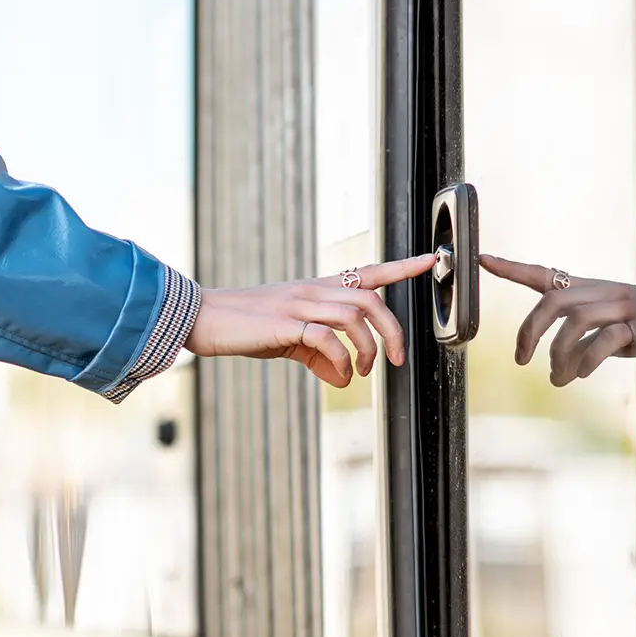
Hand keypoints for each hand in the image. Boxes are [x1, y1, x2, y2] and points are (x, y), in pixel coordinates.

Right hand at [184, 254, 437, 386]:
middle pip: (372, 299)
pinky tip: (339, 376)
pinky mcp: (285, 323)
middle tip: (395, 361)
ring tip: (364, 372)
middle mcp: (313, 290)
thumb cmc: (247, 326)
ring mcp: (300, 304)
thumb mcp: (289, 339)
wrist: (204, 318)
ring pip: (355, 314)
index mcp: (317, 288)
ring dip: (368, 348)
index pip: (368, 272)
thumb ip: (319, 354)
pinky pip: (327, 338)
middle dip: (393, 331)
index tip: (430, 260)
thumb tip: (344, 377)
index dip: (402, 267)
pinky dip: (341, 361)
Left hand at [481, 254, 635, 385]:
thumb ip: (578, 341)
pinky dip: (587, 360)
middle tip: (521, 359)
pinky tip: (580, 375)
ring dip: (560, 355)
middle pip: (553, 301)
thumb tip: (556, 372)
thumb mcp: (605, 329)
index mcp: (588, 288)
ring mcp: (622, 306)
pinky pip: (605, 340)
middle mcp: (602, 291)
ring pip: (576, 322)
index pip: (544, 274)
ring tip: (557, 379)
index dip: (513, 268)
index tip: (483, 259)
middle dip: (530, 331)